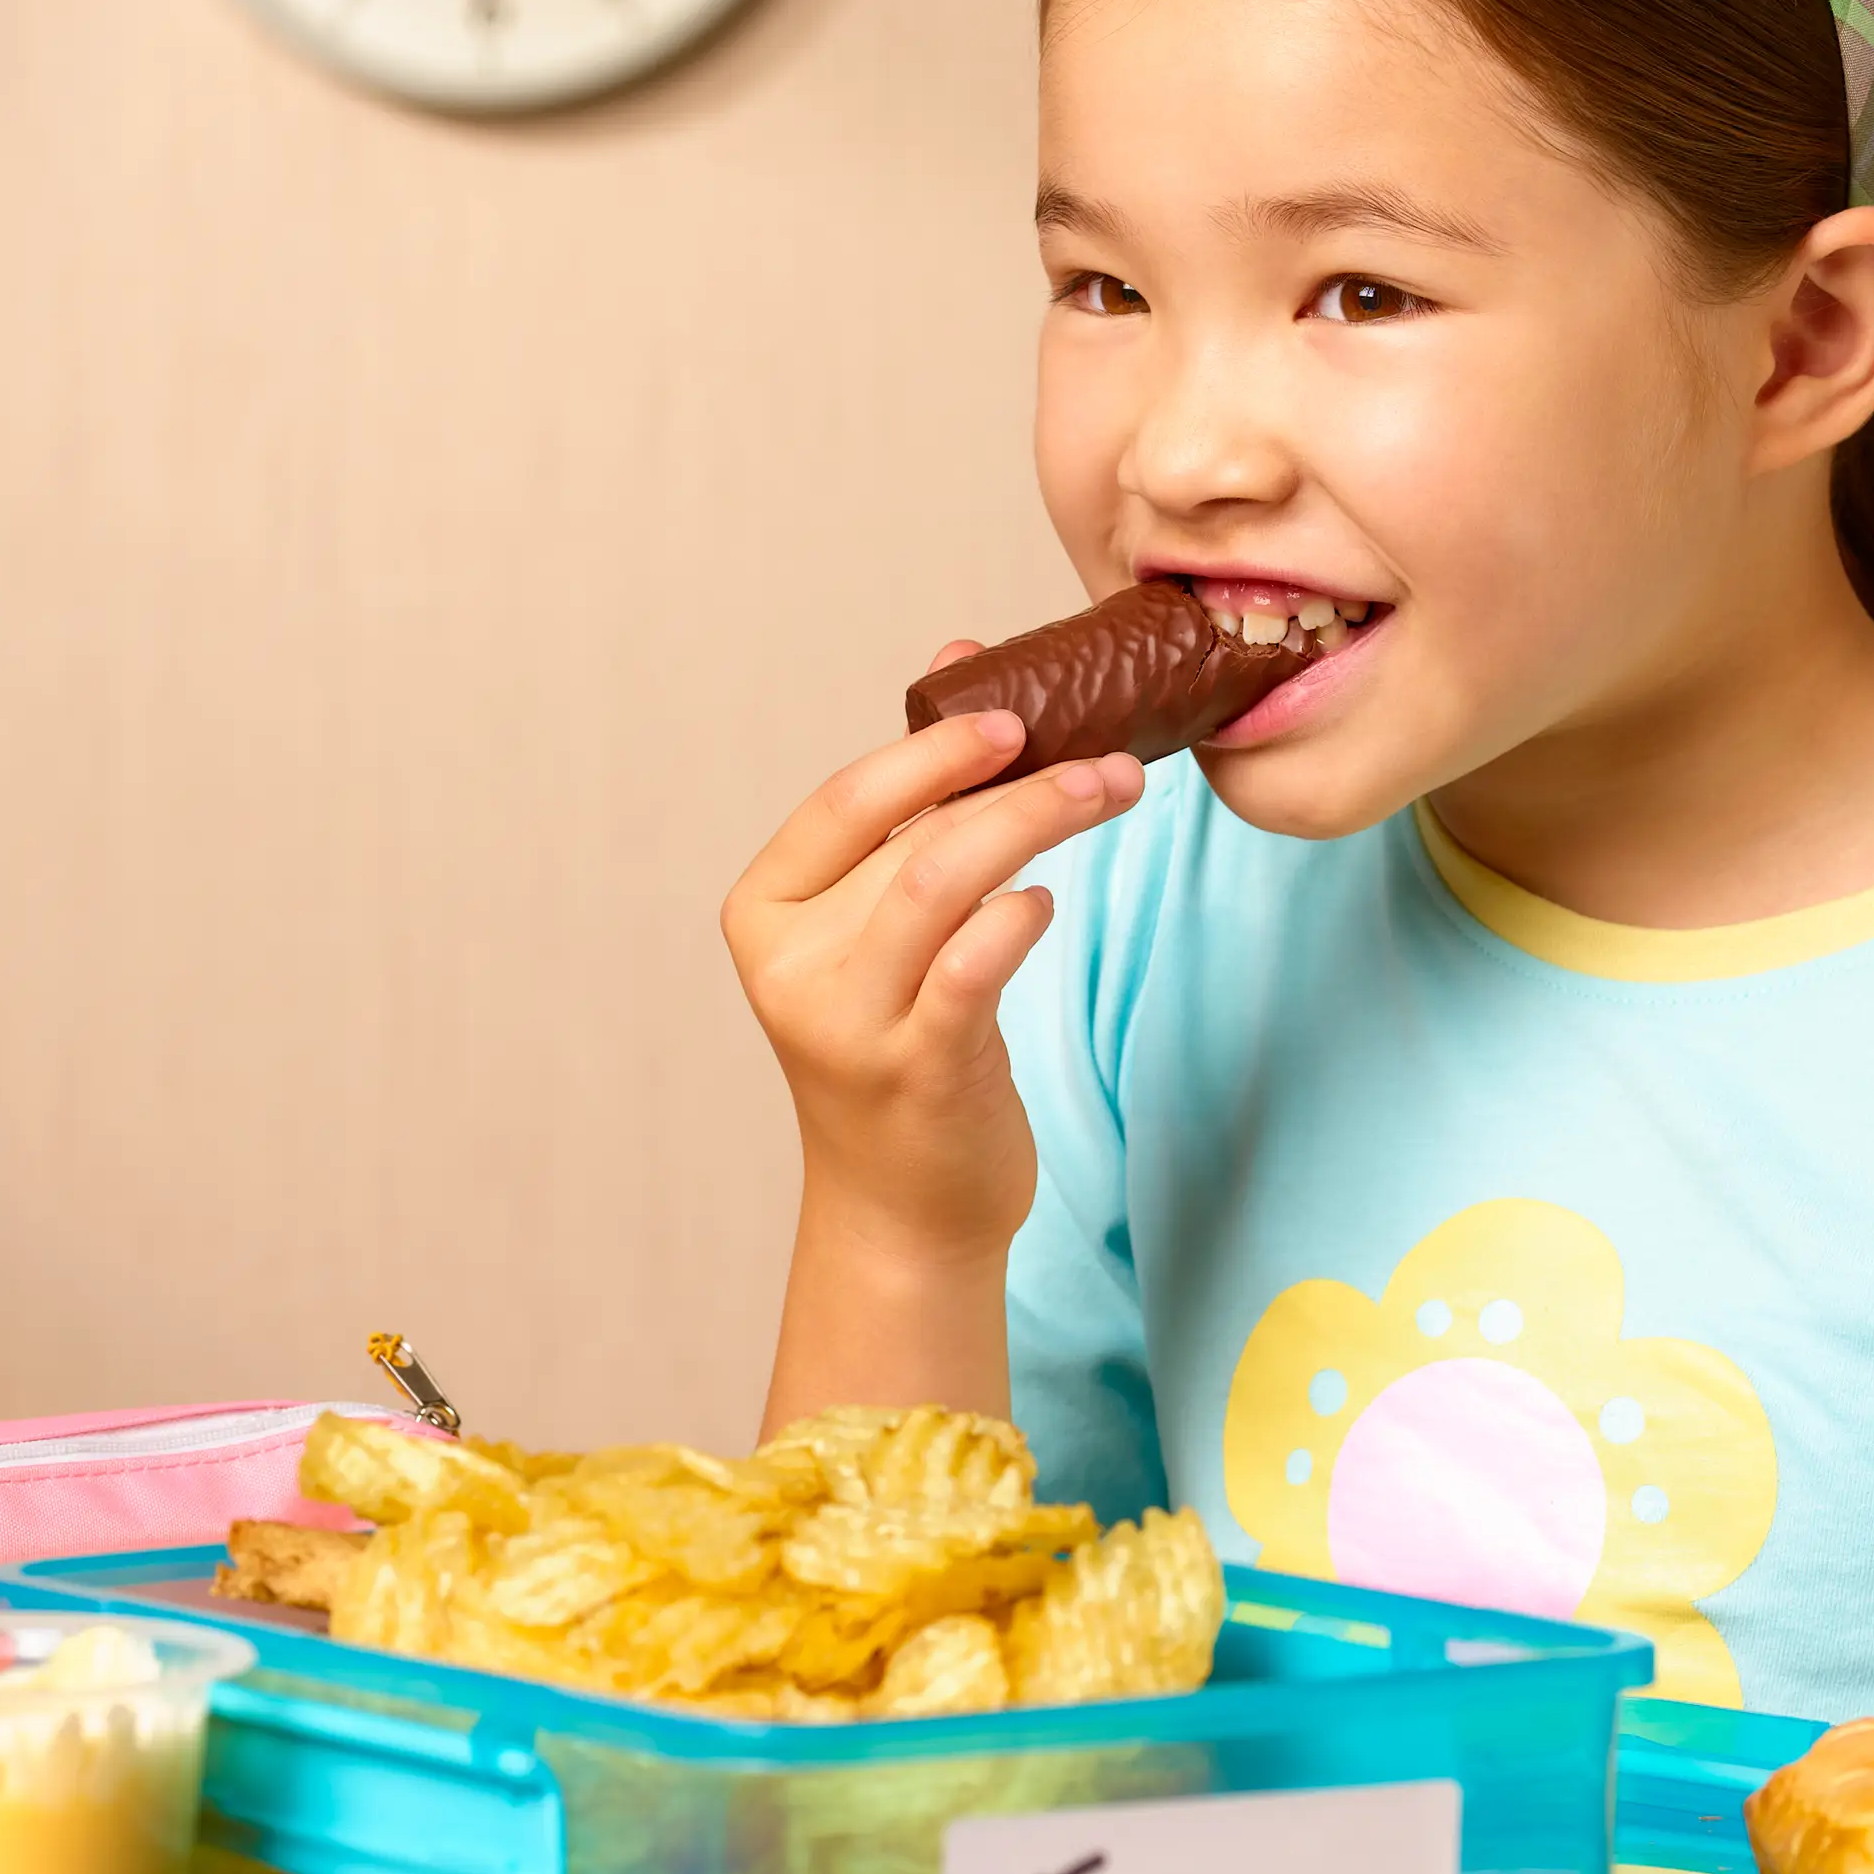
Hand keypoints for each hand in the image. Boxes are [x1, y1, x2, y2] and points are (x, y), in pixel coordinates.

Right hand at [727, 674, 1143, 1424]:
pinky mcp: (914, 1072)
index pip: (842, 801)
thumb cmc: (901, 1040)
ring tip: (1110, 794)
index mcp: (764, 912)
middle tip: (1100, 754)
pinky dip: (1014, 921)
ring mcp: (847, 1024)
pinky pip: (969, 970)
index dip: (928, 747)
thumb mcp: (883, 926)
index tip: (1010, 710)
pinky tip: (1046, 902)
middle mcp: (792, 966)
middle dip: (1012, 781)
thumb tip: (961, 664)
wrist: (899, 1208)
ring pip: (939, 886)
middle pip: (906, 838)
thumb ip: (912, 806)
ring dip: (1036, 825)